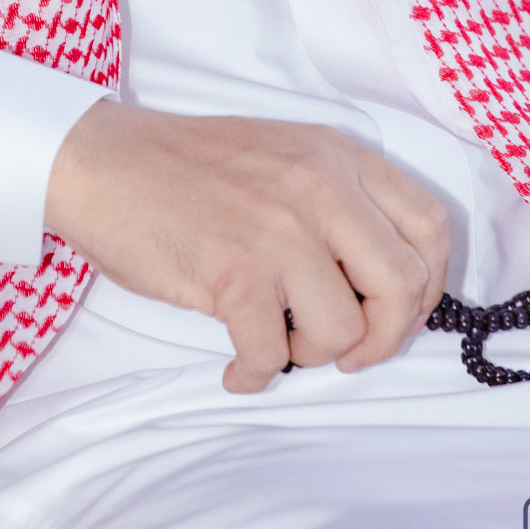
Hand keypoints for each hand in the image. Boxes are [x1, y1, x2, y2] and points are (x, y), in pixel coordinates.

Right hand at [44, 101, 449, 393]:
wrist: (100, 161)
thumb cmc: (185, 167)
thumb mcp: (282, 154)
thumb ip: (336, 198)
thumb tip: (381, 282)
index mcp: (337, 157)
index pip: (429, 226)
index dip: (428, 285)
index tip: (400, 312)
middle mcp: (319, 188)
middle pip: (402, 286)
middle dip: (384, 337)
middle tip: (346, 350)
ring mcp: (277, 230)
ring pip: (342, 331)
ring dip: (312, 355)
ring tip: (277, 342)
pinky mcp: (232, 273)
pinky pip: (270, 354)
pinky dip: (254, 374)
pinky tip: (235, 366)